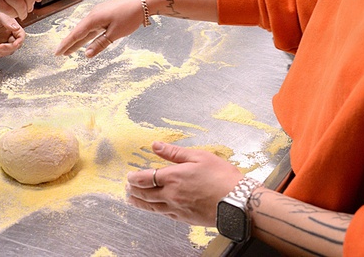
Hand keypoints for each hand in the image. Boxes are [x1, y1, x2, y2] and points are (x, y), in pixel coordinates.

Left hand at [0, 8, 25, 58]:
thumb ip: (6, 20)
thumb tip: (16, 28)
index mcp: (10, 24)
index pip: (21, 35)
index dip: (19, 41)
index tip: (14, 44)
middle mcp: (7, 33)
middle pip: (15, 45)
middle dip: (9, 48)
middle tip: (0, 47)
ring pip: (7, 51)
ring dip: (2, 53)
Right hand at [54, 0, 143, 56]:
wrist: (143, 2)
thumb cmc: (130, 16)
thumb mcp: (114, 34)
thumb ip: (99, 44)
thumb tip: (87, 54)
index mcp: (93, 19)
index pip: (76, 34)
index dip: (66, 44)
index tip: (58, 53)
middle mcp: (94, 14)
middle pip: (79, 31)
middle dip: (70, 43)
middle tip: (61, 53)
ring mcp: (99, 13)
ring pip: (86, 29)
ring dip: (78, 39)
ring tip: (71, 49)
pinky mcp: (105, 13)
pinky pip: (93, 26)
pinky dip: (87, 34)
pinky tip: (86, 39)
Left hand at [126, 141, 246, 225]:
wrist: (236, 201)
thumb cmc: (221, 177)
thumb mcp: (198, 156)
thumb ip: (174, 152)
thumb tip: (156, 145)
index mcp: (173, 177)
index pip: (146, 178)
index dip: (135, 178)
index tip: (129, 176)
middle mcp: (171, 194)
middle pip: (145, 194)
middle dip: (134, 190)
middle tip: (127, 188)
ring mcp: (177, 208)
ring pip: (152, 207)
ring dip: (140, 203)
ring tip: (132, 200)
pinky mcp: (185, 218)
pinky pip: (164, 215)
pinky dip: (155, 211)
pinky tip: (154, 209)